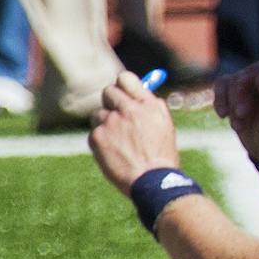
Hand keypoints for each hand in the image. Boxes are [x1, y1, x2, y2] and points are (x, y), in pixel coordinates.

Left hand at [87, 71, 182, 195]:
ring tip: (119, 143)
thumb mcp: (164, 125)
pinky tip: (113, 153)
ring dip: (105, 124)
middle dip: (110, 102)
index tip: (122, 93)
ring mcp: (110, 122)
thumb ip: (152, 107)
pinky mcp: (97, 136)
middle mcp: (128, 109)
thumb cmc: (161, 156)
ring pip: (98, 114)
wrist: (151, 180)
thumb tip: (139, 94)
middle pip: (108, 92)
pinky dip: (101, 141)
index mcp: (147, 104)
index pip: (125, 78)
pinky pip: (94, 132)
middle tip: (116, 116)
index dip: (122, 85)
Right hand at [211, 56, 258, 164]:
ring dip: (232, 104)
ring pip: (233, 81)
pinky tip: (222, 115)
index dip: (254, 74)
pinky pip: (221, 84)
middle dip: (241, 94)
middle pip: (248, 73)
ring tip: (238, 127)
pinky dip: (220, 100)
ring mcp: (253, 78)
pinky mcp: (235, 86)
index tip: (244, 85)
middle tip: (241, 115)